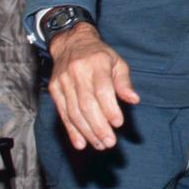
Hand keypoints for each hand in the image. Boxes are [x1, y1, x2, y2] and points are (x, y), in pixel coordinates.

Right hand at [47, 23, 139, 149]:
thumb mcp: (117, 62)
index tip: (118, 123)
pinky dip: (72, 131)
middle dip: (98, 126)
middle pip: (86, 104)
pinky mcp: (55, 90)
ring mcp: (63, 82)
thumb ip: (124, 82)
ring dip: (87, 132)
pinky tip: (81, 143)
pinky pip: (63, 114)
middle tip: (110, 142)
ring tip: (100, 145)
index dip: (109, 109)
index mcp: (96, 64)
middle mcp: (77, 73)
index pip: (102, 90)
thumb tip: (134, 99)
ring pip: (74, 112)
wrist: (71, 43)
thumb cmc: (99, 55)